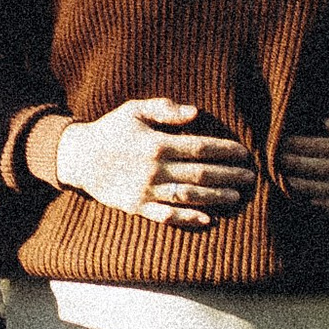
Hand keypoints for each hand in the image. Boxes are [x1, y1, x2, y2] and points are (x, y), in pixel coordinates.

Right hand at [50, 99, 257, 227]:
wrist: (78, 157)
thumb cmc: (111, 130)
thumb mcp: (134, 110)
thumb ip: (165, 109)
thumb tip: (195, 113)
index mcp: (157, 143)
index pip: (200, 147)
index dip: (225, 150)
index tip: (244, 153)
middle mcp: (154, 168)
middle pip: (200, 173)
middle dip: (229, 175)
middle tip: (250, 177)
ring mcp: (146, 190)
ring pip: (188, 196)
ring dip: (215, 197)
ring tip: (236, 197)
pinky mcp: (137, 207)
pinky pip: (166, 215)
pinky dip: (187, 218)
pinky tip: (207, 219)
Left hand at [278, 101, 328, 215]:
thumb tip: (326, 124)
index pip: (325, 148)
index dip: (302, 146)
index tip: (284, 142)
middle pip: (322, 170)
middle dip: (297, 165)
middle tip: (277, 161)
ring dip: (306, 186)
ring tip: (287, 179)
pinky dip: (325, 204)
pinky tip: (310, 197)